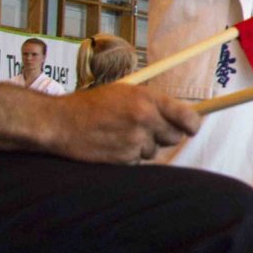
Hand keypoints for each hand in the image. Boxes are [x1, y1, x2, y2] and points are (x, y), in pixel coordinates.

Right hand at [44, 84, 200, 164]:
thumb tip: (181, 115)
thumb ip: (152, 103)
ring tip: (120, 134)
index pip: (188, 117)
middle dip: (164, 135)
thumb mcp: (125, 92)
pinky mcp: (124, 158)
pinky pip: (138, 160)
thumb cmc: (91, 104)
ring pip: (155, 150)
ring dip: (143, 145)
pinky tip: (112, 145)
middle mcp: (145, 119)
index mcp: (148, 99)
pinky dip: (129, 156)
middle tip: (146, 129)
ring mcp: (135, 140)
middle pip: (175, 137)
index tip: (192, 128)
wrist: (59, 122)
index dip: (192, 124)